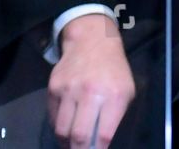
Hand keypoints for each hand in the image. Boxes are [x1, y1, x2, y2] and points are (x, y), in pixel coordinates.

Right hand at [47, 13, 135, 148]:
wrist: (91, 40)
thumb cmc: (114, 70)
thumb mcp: (126, 91)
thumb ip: (116, 116)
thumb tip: (101, 141)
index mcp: (112, 96)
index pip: (103, 135)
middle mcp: (88, 93)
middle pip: (79, 136)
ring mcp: (68, 89)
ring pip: (61, 129)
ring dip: (66, 142)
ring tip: (71, 145)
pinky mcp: (53, 86)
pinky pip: (52, 116)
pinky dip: (58, 126)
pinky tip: (65, 127)